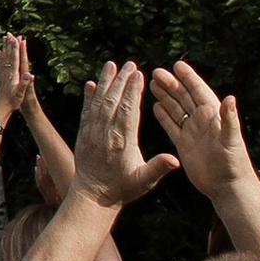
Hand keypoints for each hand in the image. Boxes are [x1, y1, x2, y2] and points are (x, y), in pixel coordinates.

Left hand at [0, 33, 28, 122]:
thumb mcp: (21, 94)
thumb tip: (29, 74)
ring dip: (5, 47)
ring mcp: (3, 74)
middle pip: (9, 55)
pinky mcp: (1, 77)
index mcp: (13, 75)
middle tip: (10, 33)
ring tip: (4, 38)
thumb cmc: (12, 102)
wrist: (1, 108)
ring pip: (4, 57)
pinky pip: (0, 64)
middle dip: (10, 44)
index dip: (16, 48)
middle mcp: (7, 72)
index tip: (17, 38)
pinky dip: (0, 56)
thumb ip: (25, 83)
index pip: (15, 58)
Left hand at [65, 63, 179, 216]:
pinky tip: (91, 84)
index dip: (133, 91)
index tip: (138, 74)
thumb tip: (175, 160)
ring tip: (111, 65)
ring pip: (98, 103)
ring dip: (105, 82)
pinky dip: (88, 97)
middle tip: (129, 63)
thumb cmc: (124, 189)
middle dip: (121, 80)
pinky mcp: (83, 135)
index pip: (128, 111)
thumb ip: (159, 167)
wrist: (94, 197)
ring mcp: (92, 133)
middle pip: (113, 101)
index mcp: (122, 142)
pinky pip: (86, 112)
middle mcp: (106, 134)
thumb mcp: (144, 181)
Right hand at [145, 61, 259, 209]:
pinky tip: (155, 106)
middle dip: (171, 84)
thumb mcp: (231, 139)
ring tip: (153, 83)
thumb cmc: (234, 164)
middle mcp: (202, 121)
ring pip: (176, 109)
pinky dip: (164, 116)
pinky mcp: (184, 144)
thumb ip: (230, 119)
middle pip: (184, 97)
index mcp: (213, 115)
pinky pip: (172, 126)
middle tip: (156, 72)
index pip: (199, 91)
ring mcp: (192, 132)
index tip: (177, 65)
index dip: (189, 78)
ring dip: (165, 96)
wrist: (227, 187)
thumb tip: (230, 98)